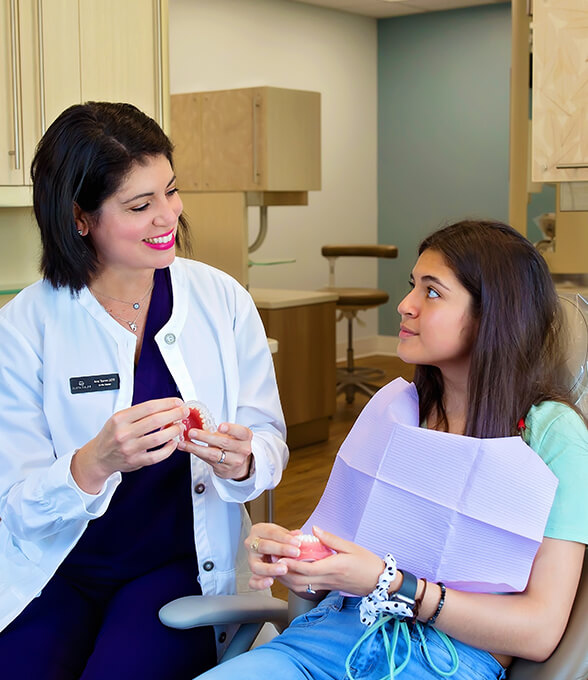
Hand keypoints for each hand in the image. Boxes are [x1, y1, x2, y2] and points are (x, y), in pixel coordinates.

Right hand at [71, 398, 188, 493]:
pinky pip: (157, 456)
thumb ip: (139, 413)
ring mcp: (130, 448)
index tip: (177, 402)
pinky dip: (168, 449)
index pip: (148, 407)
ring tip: (179, 426)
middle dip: (174, 414)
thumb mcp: (119, 418)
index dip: (166, 403)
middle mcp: (124, 433)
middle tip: (183, 412)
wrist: (99, 457)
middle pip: (155, 421)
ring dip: (173, 431)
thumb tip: (165, 406)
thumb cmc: (112, 435)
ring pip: (158, 438)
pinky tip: (172, 443)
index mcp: (120, 419)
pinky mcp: (135, 461)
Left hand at [177, 421, 252, 480]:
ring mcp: (234, 461)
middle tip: (193, 432)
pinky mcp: (223, 469)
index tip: (220, 427)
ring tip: (185, 443)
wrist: (237, 463)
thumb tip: (200, 423)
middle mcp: (242, 449)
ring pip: (213, 454)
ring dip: (196, 447)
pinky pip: (207, 460)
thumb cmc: (233, 445)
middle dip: (206, 437)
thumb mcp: (233, 434)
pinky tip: (187, 448)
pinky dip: (195, 453)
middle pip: (224, 442)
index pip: (240, 432)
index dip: (230, 429)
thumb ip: (220, 430)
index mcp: (245, 437)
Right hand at [245, 523, 301, 589]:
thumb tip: (299, 536)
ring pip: (256, 565)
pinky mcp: (252, 573)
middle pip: (264, 546)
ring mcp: (251, 559)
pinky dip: (260, 583)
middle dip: (281, 550)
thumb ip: (290, 535)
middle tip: (295, 553)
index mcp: (258, 530)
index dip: (285, 538)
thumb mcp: (282, 533)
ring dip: (271, 568)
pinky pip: (253, 581)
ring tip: (284, 569)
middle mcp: (251, 544)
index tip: (297, 543)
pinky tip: (270, 582)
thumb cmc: (276, 539)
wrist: (270, 548)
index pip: (271, 533)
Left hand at [275, 526, 385, 596]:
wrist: (379, 582)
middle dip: (283, 573)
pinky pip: (307, 587)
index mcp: (333, 567)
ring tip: (276, 567)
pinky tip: (290, 573)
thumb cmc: (367, 563)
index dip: (292, 565)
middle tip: (271, 562)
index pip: (308, 569)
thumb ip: (330, 539)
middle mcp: (327, 579)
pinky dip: (295, 582)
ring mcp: (326, 585)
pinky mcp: (327, 588)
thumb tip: (314, 530)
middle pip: (299, 581)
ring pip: (301, 587)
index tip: (279, 557)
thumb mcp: (350, 546)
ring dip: (287, 579)